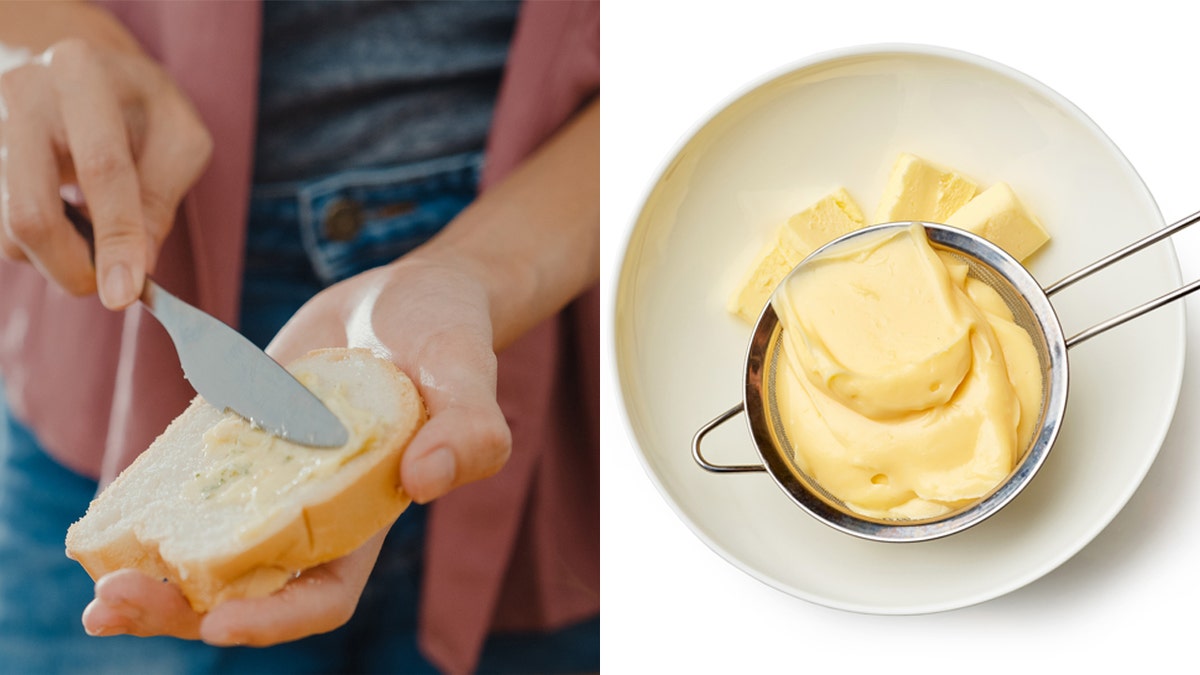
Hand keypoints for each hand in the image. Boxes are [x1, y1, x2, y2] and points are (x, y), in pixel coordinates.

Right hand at [0, 16, 211, 308]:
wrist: (82, 73)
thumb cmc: (141, 110)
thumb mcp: (179, 139)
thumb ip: (161, 199)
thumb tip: (134, 269)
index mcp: (82, 73)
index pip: (101, 168)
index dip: (116, 237)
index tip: (124, 293)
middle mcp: (19, 93)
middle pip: (30, 212)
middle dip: (75, 268)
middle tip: (113, 287)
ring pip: (8, 232)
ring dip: (58, 259)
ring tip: (93, 231)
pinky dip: (38, 248)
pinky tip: (64, 220)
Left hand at [82, 253, 512, 642]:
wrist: (400, 295)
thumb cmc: (447, 335)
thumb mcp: (467, 372)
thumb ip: (469, 428)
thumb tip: (425, 479)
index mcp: (368, 513)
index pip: (323, 594)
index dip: (275, 619)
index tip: (219, 622)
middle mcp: (311, 511)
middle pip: (243, 587)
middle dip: (179, 609)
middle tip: (114, 604)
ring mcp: (268, 478)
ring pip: (202, 548)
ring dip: (149, 574)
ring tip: (96, 578)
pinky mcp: (236, 438)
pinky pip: (184, 486)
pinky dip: (146, 508)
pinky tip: (105, 514)